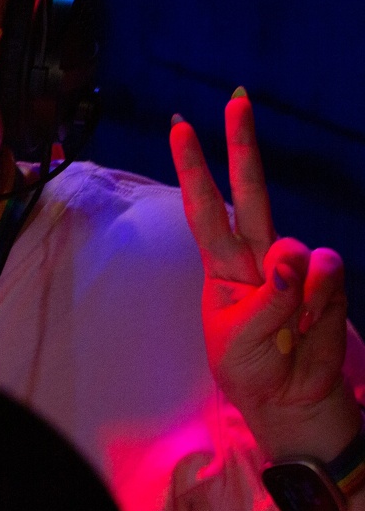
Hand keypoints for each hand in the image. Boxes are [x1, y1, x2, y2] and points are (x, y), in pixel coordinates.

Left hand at [171, 91, 356, 456]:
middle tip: (236, 99)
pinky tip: (307, 340)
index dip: (195, 170)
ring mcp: (300, 274)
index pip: (206, 209)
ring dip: (291, 300)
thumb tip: (303, 255)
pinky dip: (315, 319)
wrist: (295, 411)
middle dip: (243, 147)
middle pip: (252, 194)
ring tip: (284, 338)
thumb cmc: (252, 372)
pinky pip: (327, 290)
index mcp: (225, 266)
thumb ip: (269, 298)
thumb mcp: (238, 341)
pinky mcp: (331, 295)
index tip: (180, 125)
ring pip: (300, 255)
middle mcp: (262, 259)